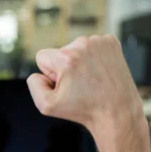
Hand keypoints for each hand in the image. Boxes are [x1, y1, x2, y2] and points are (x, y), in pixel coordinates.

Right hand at [27, 35, 142, 132]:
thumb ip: (33, 85)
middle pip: (60, 52)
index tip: (64, 84)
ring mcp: (99, 41)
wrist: (117, 110)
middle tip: (80, 85)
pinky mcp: (111, 42)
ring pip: (76, 49)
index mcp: (67, 58)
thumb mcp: (47, 105)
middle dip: (65, 67)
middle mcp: (83, 44)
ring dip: (80, 62)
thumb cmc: (83, 109)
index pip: (42, 56)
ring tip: (91, 79)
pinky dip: (93, 58)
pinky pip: (91, 46)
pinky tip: (99, 71)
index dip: (49, 74)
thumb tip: (37, 73)